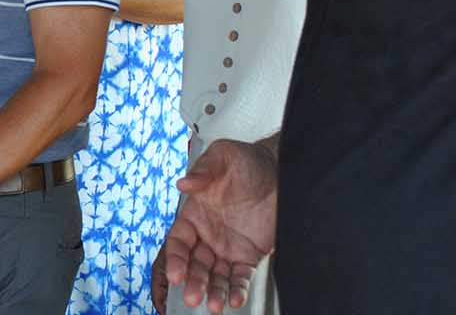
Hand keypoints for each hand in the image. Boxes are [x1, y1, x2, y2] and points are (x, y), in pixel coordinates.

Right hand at [160, 139, 278, 312]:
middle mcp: (208, 235)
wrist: (280, 170)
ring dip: (214, 291)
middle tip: (193, 297)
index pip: (178, 241)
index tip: (175, 274)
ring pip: (216, 275)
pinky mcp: (250, 255)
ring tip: (215, 305)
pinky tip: (236, 299)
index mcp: (194, 214)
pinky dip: (238, 289)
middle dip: (193, 282)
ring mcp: (229, 247)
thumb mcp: (222, 156)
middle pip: (195, 264)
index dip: (175, 258)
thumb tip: (184, 184)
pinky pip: (241, 276)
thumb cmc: (246, 161)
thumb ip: (203, 171)